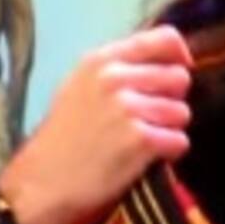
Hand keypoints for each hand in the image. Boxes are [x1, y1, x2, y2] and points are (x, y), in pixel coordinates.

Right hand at [0, 26, 192, 223]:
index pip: (164, 39)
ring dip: (170, 130)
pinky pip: (179, 141)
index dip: (179, 57)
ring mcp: (128, 108)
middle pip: (179, 78)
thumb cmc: (59, 140)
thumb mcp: (78, 88)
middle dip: (171, 100)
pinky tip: (144, 160)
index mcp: (100, 60)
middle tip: (150, 120)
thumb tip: (163, 62)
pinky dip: (169, 153)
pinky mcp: (140, 140)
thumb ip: (115, 70)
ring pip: (182, 112)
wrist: (42, 185)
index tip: (176, 74)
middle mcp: (115, 78)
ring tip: (142, 143)